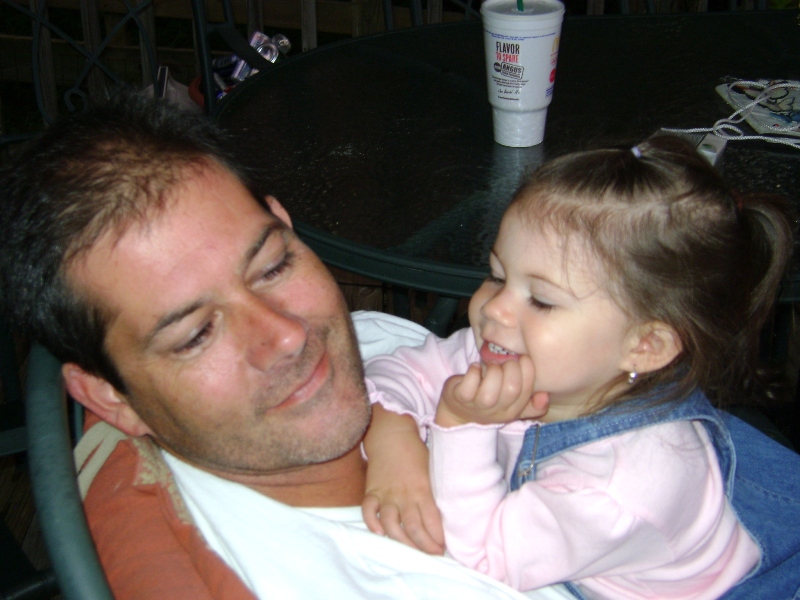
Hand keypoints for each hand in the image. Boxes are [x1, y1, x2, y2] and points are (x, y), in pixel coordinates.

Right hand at [362, 407, 444, 554]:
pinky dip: (372, 524)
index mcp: (423, 489)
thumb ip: (434, 493)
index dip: (438, 538)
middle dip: (425, 546)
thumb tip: (443, 515)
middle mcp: (404, 496)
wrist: (391, 436)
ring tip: (411, 550)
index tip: (444, 547)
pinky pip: (368, 511)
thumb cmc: (416, 453)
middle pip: (414, 529)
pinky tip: (380, 533)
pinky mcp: (372, 492)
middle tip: (433, 554)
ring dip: (402, 542)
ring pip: (392, 526)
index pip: (432, 521)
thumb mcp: (431, 470)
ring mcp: (387, 495)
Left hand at [435, 355, 546, 427]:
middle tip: (504, 363)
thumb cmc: (489, 403)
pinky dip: (473, 371)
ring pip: (490, 390)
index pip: (527, 389)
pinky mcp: (460, 397)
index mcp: (513, 410)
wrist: (458, 415)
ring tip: (490, 366)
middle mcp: (497, 411)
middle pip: (512, 388)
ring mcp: (477, 405)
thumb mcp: (512, 406)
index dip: (527, 369)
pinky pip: (469, 384)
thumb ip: (532, 403)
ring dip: (492, 370)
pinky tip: (475, 368)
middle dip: (511, 367)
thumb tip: (545, 395)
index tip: (521, 359)